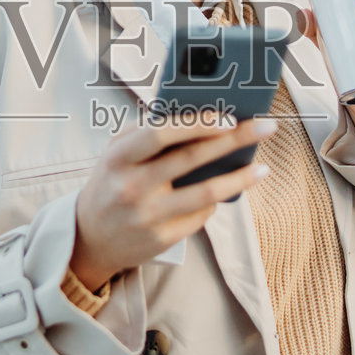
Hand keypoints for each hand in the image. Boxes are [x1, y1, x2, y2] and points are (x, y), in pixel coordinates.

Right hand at [71, 113, 277, 287]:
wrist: (88, 240)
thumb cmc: (110, 184)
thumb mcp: (116, 153)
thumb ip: (146, 132)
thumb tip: (196, 114)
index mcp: (119, 157)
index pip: (161, 133)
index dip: (198, 124)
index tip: (229, 117)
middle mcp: (132, 186)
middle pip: (192, 159)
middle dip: (234, 140)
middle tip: (265, 128)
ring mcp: (148, 216)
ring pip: (205, 194)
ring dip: (239, 179)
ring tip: (262, 168)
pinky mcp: (162, 239)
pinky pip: (200, 216)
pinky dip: (215, 201)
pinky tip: (226, 191)